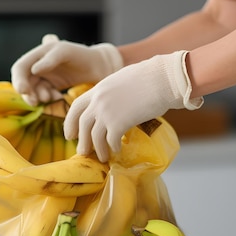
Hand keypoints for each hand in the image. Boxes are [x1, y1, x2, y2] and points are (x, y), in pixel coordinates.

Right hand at [10, 34, 122, 105]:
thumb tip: (33, 70)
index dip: (18, 79)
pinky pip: (43, 96)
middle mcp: (38, 65)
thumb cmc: (81, 55)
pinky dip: (47, 99)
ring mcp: (44, 76)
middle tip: (35, 102)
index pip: (20, 67)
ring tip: (51, 97)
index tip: (24, 91)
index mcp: (38, 53)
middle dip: (27, 93)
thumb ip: (49, 60)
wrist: (98, 65)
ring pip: (33, 91)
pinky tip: (58, 97)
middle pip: (23, 82)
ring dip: (38, 97)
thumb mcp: (65, 52)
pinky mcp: (51, 86)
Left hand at [63, 50, 202, 161]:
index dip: (70, 122)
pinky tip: (118, 150)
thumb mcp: (123, 81)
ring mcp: (107, 112)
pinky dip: (114, 148)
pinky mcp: (119, 123)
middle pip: (82, 124)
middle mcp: (99, 100)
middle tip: (82, 152)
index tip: (70, 134)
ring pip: (94, 136)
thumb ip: (113, 94)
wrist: (164, 79)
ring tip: (103, 158)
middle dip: (81, 140)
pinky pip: (111, 141)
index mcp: (99, 88)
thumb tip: (114, 105)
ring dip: (98, 149)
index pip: (76, 106)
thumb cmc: (152, 77)